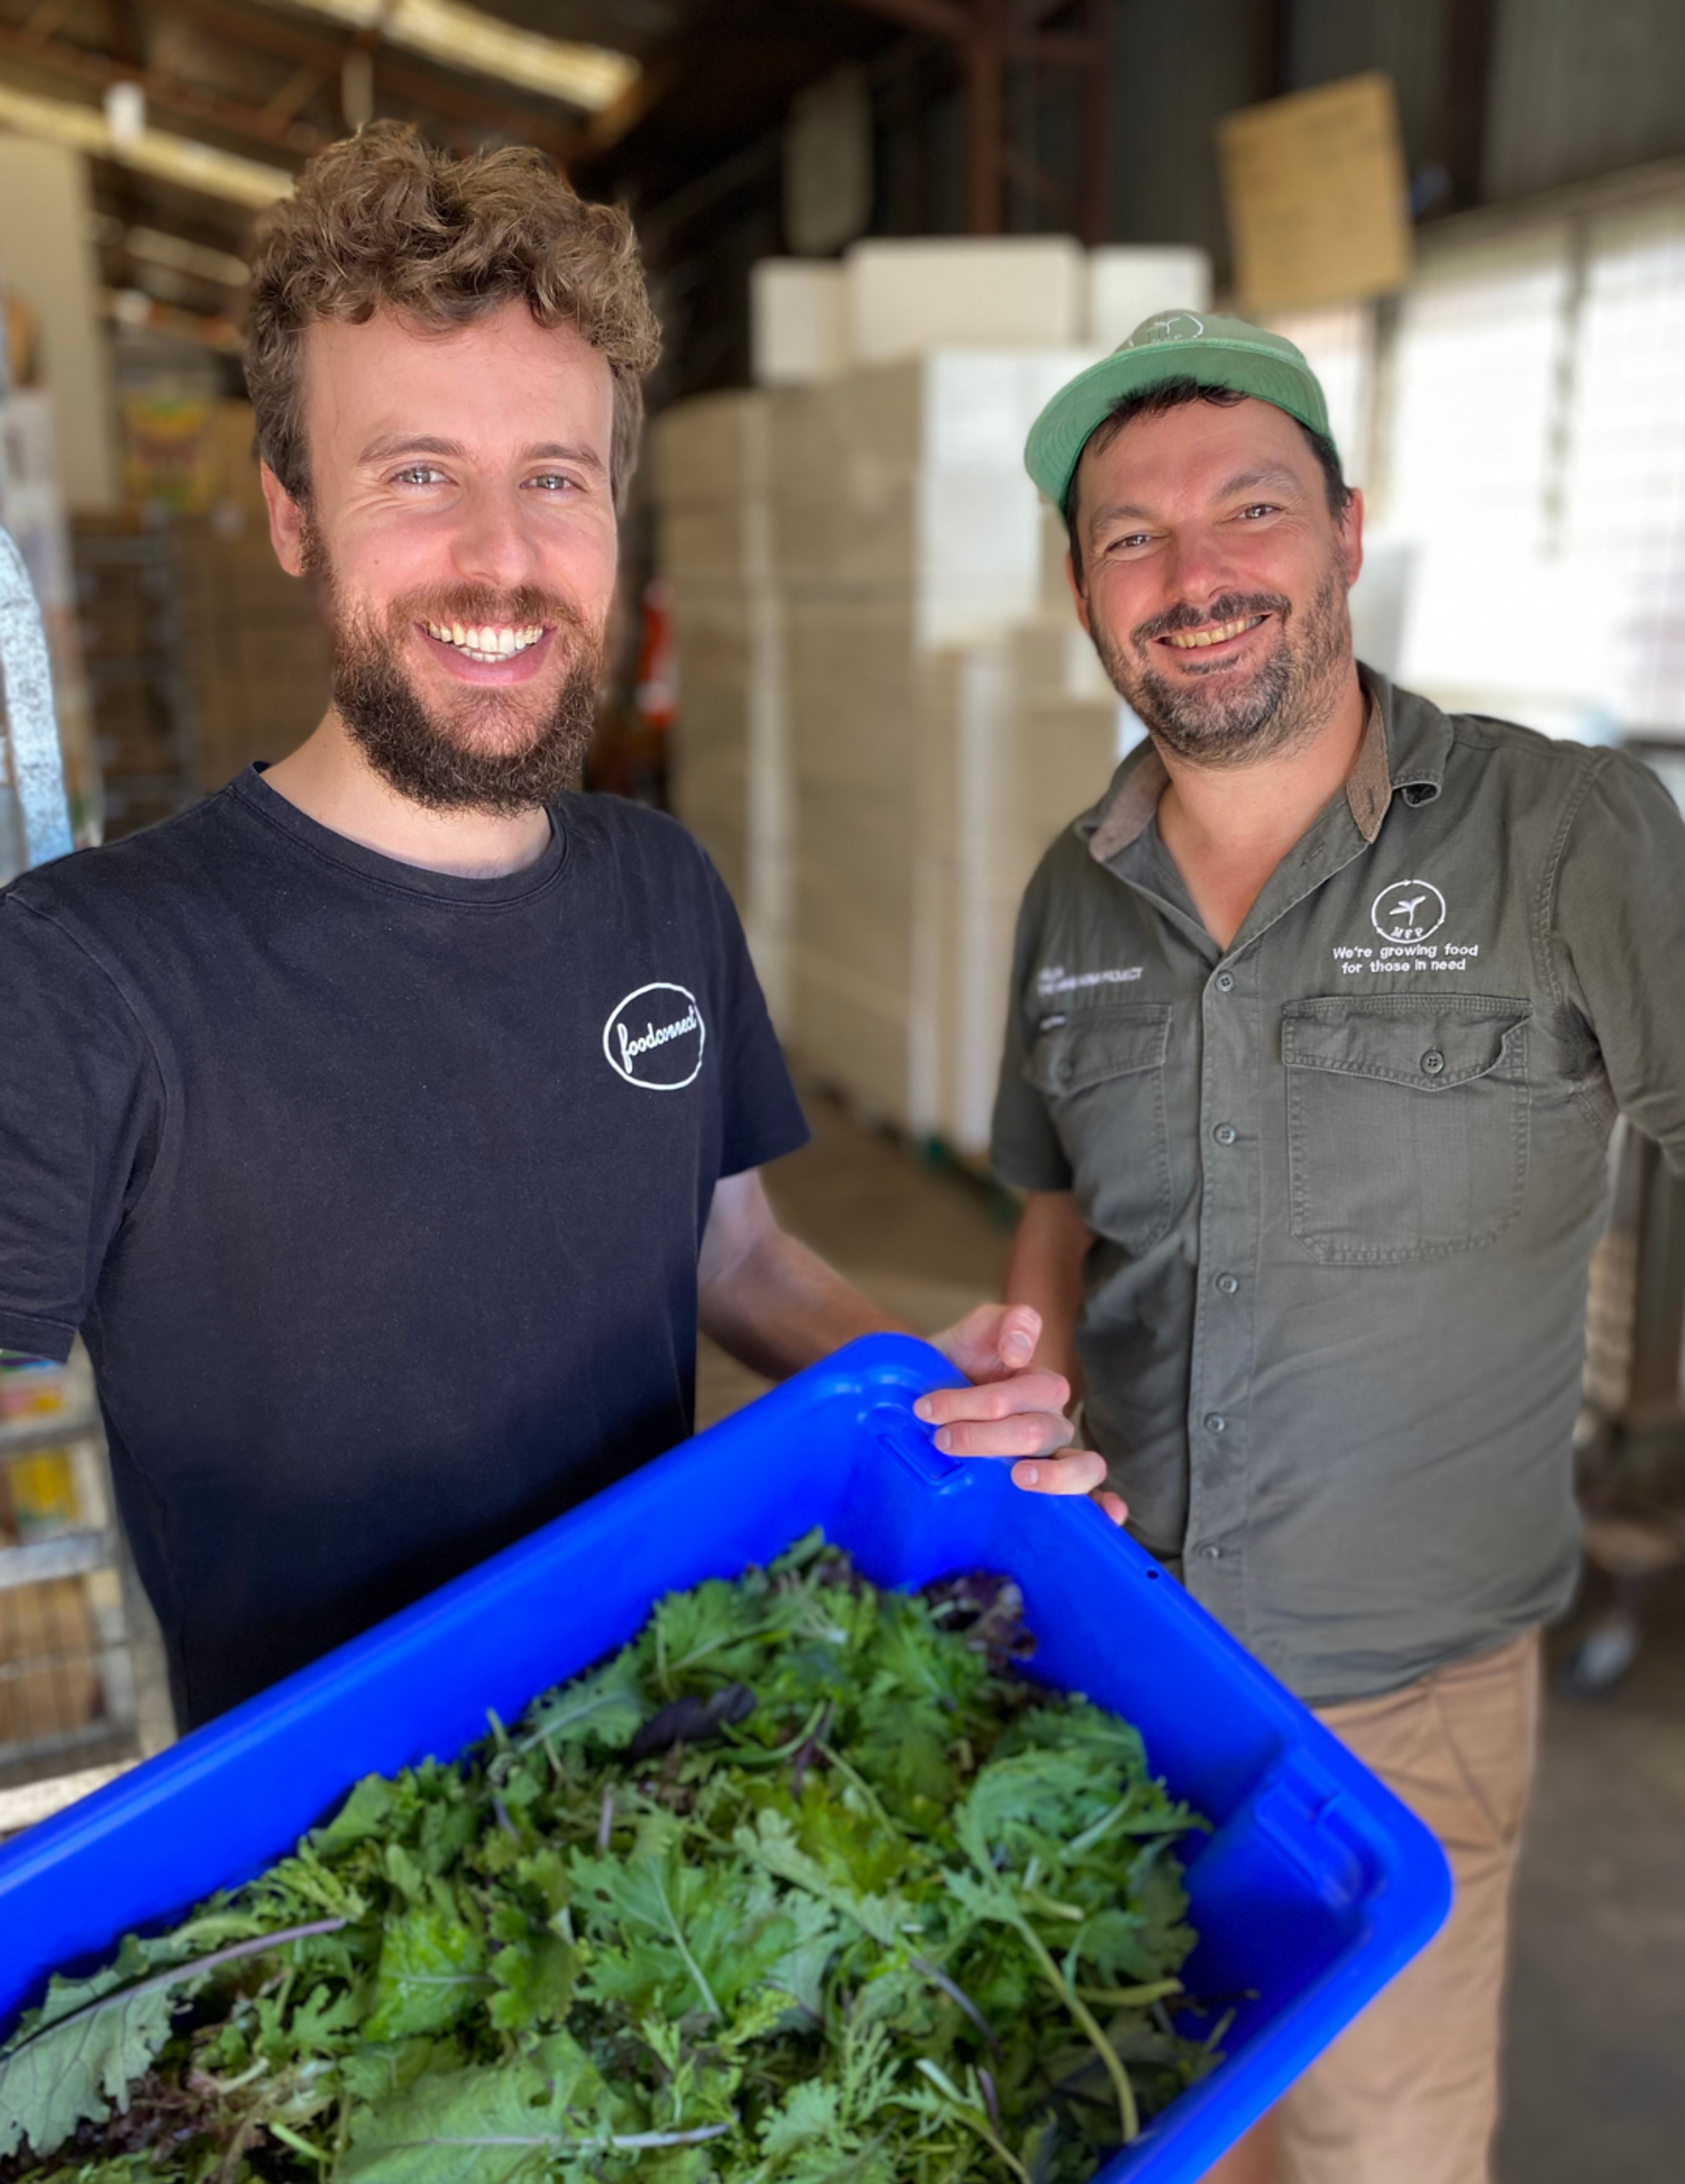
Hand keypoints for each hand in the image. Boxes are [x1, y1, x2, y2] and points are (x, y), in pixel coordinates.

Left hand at [918, 1303, 1127, 1525]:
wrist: (927, 1397)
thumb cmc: (958, 1363)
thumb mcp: (977, 1330)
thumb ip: (1007, 1323)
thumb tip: (1020, 1352)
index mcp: (1040, 1386)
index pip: (1034, 1392)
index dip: (983, 1402)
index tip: (929, 1409)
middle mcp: (1051, 1422)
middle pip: (1040, 1432)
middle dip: (986, 1436)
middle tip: (942, 1439)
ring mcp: (1053, 1456)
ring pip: (1076, 1465)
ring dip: (1049, 1475)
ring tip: (1016, 1477)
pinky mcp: (1045, 1485)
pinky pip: (1091, 1496)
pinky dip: (1104, 1505)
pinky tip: (1110, 1515)